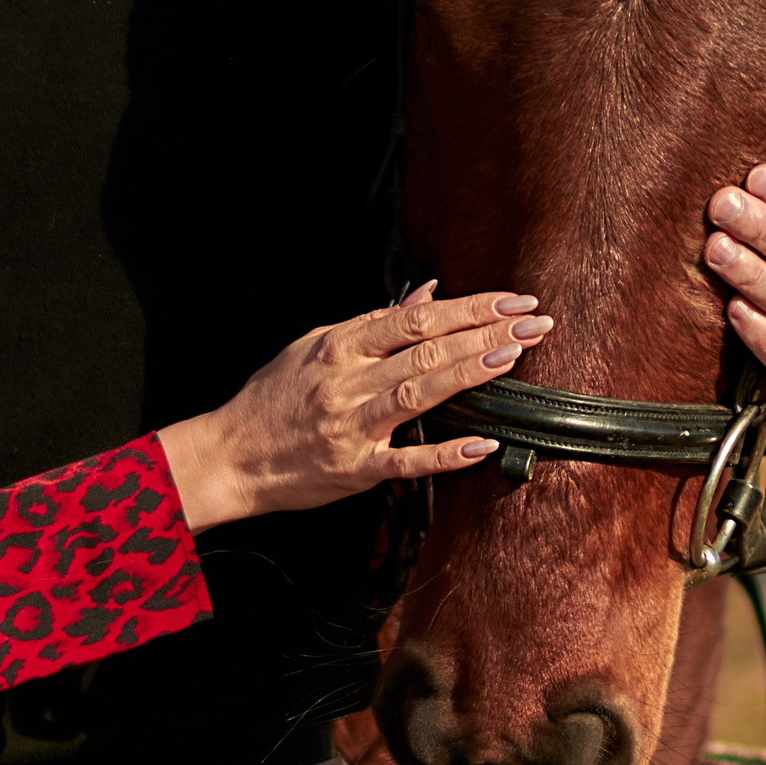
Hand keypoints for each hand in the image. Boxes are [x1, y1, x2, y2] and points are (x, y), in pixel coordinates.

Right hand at [158, 287, 553, 528]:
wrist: (231, 454)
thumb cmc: (272, 399)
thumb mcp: (313, 346)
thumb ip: (372, 323)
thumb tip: (425, 295)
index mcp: (339, 346)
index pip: (415, 319)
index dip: (468, 308)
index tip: (511, 301)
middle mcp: (347, 382)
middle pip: (426, 350)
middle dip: (486, 334)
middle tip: (534, 323)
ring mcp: (352, 426)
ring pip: (419, 394)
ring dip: (469, 374)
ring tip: (512, 357)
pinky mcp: (355, 469)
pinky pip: (407, 461)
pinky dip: (445, 454)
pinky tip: (482, 443)